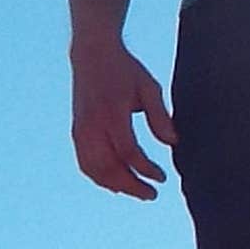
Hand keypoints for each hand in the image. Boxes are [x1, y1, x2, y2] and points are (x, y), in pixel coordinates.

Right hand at [72, 38, 176, 199]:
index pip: (128, 151)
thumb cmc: (124, 70)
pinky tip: (117, 184)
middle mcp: (93, 124)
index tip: (162, 177)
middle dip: (132, 185)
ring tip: (137, 191)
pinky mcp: (76, 132)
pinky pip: (85, 163)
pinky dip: (100, 178)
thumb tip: (173, 143)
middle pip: (109, 167)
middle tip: (152, 194)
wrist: (92, 54)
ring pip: (94, 170)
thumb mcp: (149, 86)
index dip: (145, 169)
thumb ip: (160, 116)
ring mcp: (81, 130)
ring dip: (116, 186)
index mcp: (112, 112)